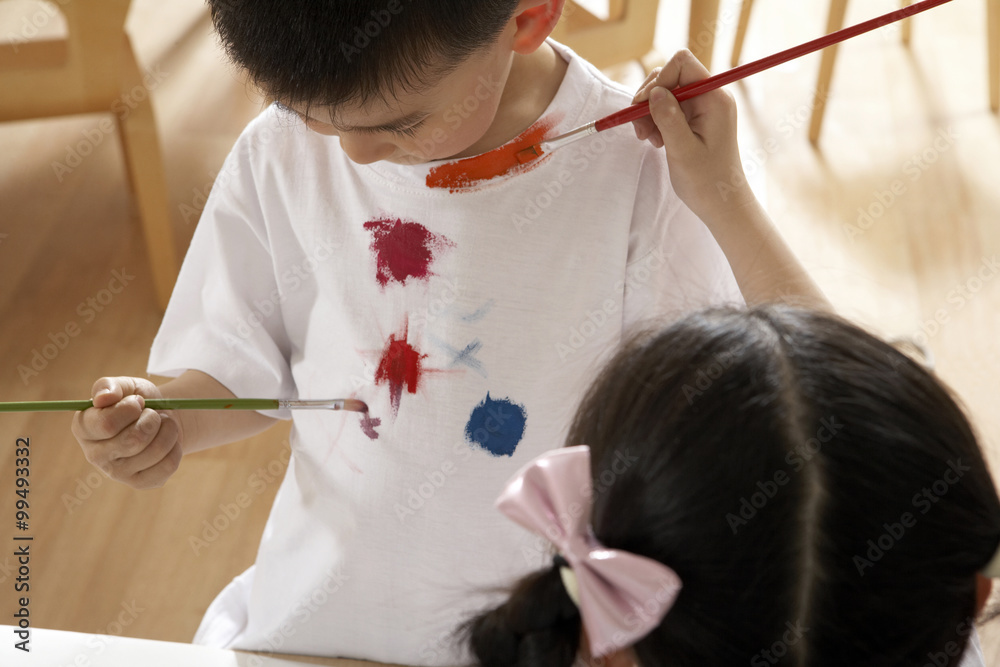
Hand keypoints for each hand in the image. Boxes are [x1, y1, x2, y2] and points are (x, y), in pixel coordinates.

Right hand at [71, 377, 182, 488]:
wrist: (160, 418)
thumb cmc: (138, 401)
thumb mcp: (126, 386)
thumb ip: (110, 386)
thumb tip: (103, 398)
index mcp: (84, 428)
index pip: (107, 424)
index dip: (130, 409)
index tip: (137, 401)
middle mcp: (94, 455)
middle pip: (133, 441)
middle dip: (152, 419)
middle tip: (153, 413)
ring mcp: (117, 473)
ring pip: (155, 452)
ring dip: (168, 430)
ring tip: (163, 423)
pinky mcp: (140, 483)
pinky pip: (169, 465)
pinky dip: (176, 447)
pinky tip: (168, 441)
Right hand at [631, 50, 753, 216]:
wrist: (721, 203)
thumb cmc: (707, 181)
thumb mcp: (683, 151)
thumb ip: (669, 118)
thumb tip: (654, 92)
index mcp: (714, 98)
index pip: (682, 63)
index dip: (659, 80)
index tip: (645, 107)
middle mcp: (710, 97)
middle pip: (670, 76)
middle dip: (649, 99)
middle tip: (640, 128)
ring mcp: (702, 108)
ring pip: (665, 92)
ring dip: (649, 112)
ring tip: (647, 138)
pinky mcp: (694, 119)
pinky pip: (668, 107)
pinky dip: (655, 121)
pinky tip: (655, 140)